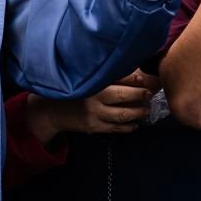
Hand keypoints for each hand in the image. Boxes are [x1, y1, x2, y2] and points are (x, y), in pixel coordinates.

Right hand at [36, 70, 158, 135]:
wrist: (51, 110)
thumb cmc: (72, 90)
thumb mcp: (84, 78)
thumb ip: (104, 74)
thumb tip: (136, 72)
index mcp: (92, 79)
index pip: (120, 76)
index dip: (138, 77)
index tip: (148, 78)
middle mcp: (93, 95)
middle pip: (124, 95)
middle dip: (141, 95)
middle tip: (149, 94)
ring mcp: (93, 113)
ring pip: (123, 114)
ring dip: (139, 112)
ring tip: (146, 109)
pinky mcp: (92, 127)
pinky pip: (116, 128)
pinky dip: (129, 126)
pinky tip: (135, 123)